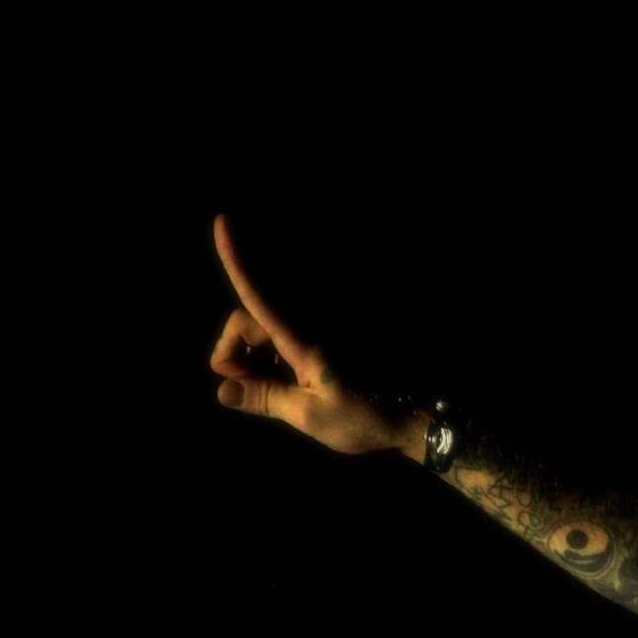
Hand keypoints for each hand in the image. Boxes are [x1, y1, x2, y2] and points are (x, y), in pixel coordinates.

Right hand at [209, 215, 425, 460]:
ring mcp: (317, 328)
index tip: (223, 221)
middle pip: (249, 318)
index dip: (237, 258)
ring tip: (277, 391)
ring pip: (266, 327)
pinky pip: (285, 336)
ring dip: (256, 356)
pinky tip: (290, 383)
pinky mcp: (324, 338)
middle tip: (247, 391)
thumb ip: (265, 397)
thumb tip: (222, 389)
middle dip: (236, 350)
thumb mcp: (311, 416)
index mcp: (303, 338)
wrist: (415, 415)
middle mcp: (309, 323)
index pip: (258, 294)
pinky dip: (276, 357)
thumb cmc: (368, 416)